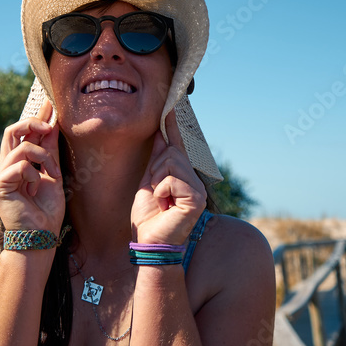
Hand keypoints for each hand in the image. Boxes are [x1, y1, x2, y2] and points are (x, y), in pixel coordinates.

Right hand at [0, 99, 65, 234]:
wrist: (41, 236)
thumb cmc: (47, 211)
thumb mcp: (52, 174)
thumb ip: (49, 151)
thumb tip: (52, 125)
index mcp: (17, 165)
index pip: (23, 134)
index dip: (36, 117)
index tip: (50, 102)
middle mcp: (5, 167)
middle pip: (12, 131)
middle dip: (31, 123)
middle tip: (49, 125)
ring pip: (21, 147)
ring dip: (43, 157)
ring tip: (51, 174)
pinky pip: (20, 166)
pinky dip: (34, 175)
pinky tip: (35, 190)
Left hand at [131, 109, 206, 245]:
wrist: (149, 241)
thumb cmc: (148, 216)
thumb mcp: (148, 181)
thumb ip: (156, 159)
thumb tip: (159, 134)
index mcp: (183, 176)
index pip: (178, 145)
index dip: (174, 124)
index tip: (171, 104)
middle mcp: (194, 180)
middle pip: (171, 152)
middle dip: (155, 170)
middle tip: (156, 193)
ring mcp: (198, 190)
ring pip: (171, 163)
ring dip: (156, 181)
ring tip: (160, 200)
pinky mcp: (196, 199)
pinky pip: (171, 179)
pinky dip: (161, 191)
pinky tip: (165, 206)